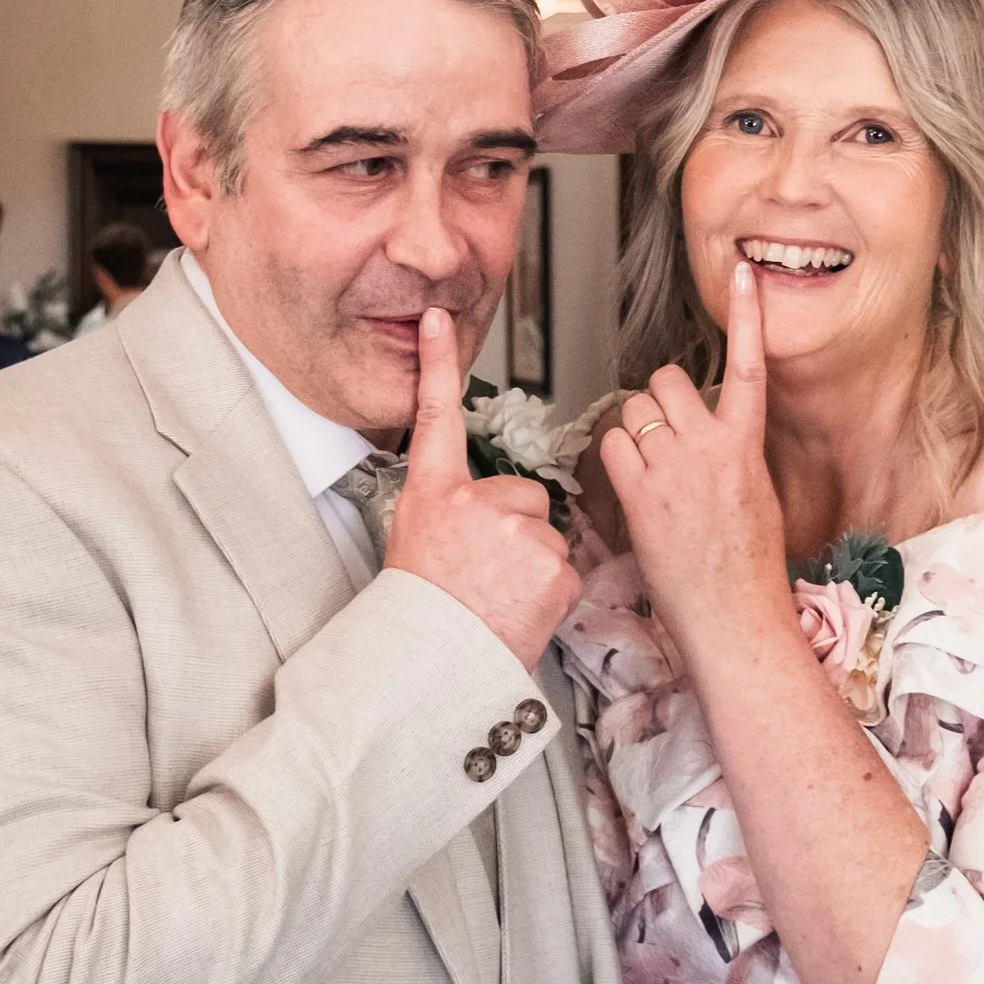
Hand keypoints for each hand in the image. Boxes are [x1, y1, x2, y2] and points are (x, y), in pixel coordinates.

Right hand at [386, 306, 577, 668]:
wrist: (433, 664)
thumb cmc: (424, 607)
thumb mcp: (417, 541)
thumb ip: (454, 508)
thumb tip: (483, 504)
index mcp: (435, 492)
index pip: (435, 415)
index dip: (437, 364)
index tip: (438, 319)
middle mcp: (475, 501)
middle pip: (527, 497)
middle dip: (518, 532)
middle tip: (487, 573)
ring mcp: (517, 531)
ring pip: (549, 536)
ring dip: (535, 566)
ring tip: (500, 597)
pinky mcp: (553, 564)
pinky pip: (566, 568)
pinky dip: (551, 591)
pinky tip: (520, 610)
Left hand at [599, 259, 788, 664]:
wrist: (734, 614)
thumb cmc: (748, 566)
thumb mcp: (757, 495)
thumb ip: (731, 453)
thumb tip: (708, 436)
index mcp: (747, 444)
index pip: (749, 366)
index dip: (746, 314)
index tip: (742, 273)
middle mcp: (710, 446)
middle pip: (665, 381)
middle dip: (656, 400)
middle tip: (662, 436)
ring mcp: (673, 468)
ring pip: (632, 410)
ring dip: (631, 428)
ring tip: (647, 468)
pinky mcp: (640, 493)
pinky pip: (612, 445)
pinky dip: (613, 457)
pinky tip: (628, 485)